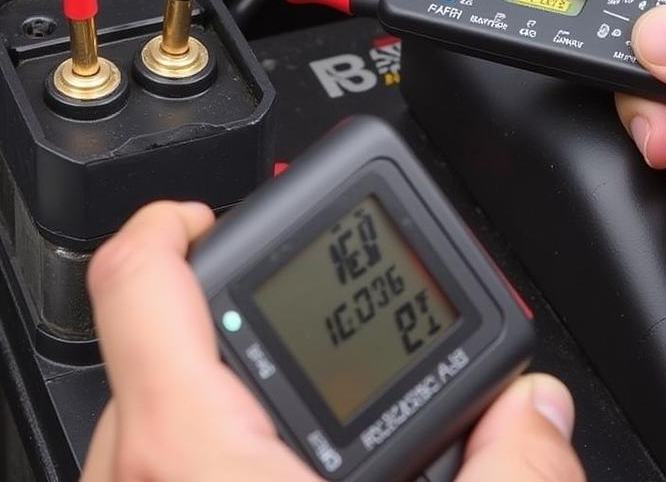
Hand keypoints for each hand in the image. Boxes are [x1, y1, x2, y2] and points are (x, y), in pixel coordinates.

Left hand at [82, 201, 582, 481]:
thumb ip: (503, 469)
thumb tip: (531, 413)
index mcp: (187, 441)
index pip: (138, 271)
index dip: (172, 215)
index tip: (210, 209)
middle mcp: (134, 467)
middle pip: (164, 340)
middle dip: (244, 325)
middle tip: (307, 339)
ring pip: (159, 408)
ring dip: (228, 397)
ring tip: (298, 426)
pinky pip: (154, 460)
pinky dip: (205, 447)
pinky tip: (268, 471)